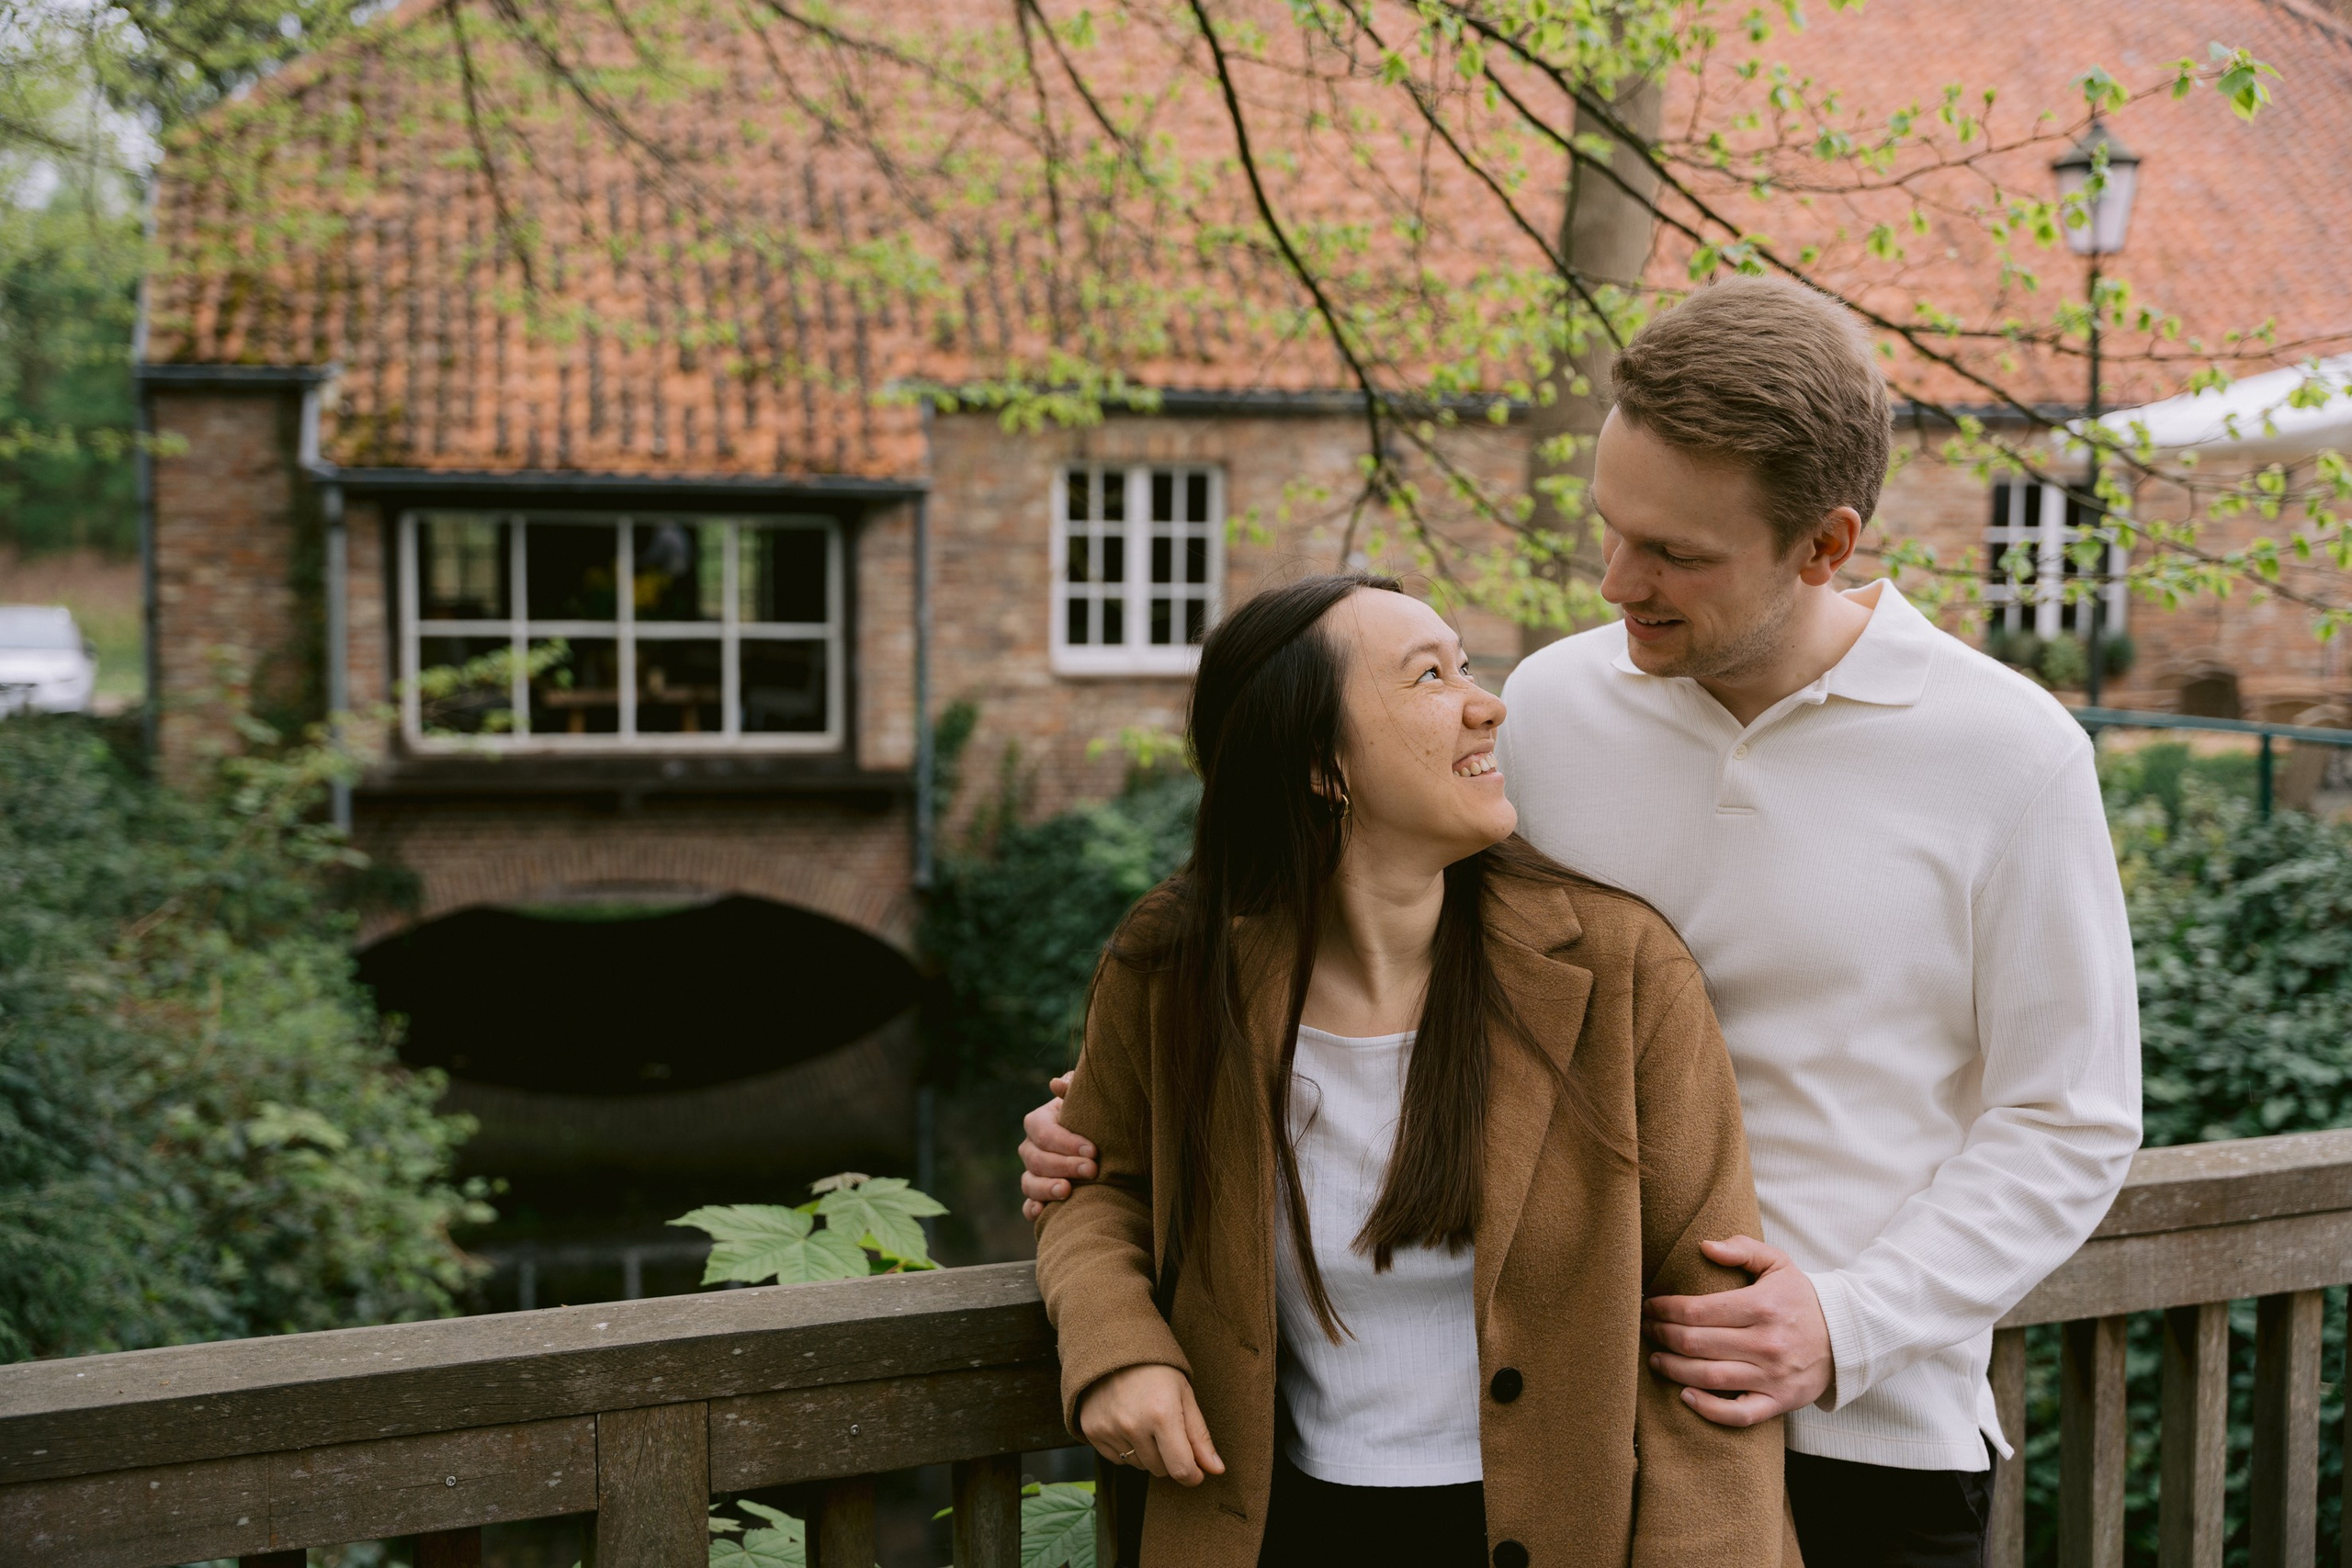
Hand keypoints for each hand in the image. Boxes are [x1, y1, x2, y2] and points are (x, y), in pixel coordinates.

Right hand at [1019, 1072, 1095, 1221]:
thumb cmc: (1094, 1119)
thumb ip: (1074, 1090)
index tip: (1093, 1151)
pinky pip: (1028, 1206)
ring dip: (1046, 1188)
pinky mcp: (1037, 1197)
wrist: (1103, 1148)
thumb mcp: (1087, 1102)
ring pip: (1029, 1183)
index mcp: (1039, 1122)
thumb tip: (1056, 1084)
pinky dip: (1032, 1209)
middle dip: (1064, 1165)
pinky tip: (1043, 1212)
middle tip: (1092, 1170)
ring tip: (1067, 1191)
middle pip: (1036, 1159)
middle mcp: (1030, 1149)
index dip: (1066, 1142)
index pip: (1044, 1132)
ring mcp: (1031, 1174)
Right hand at [1078, 1363, 1225, 1485]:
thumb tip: (1216, 1469)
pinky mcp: (1092, 1431)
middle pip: (1161, 1470)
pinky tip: (1127, 1424)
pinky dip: (1126, 1449)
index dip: (1194, 1475)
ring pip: (1139, 1465)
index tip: (1197, 1471)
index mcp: (1162, 1415)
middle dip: (1170, 1458)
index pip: (1181, 1469)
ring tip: (1145, 1422)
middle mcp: (1133, 1425)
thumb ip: (1200, 1437)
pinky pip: (1117, 1459)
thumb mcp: (1185, 1396)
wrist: (1114, 1347)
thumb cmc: (1156, 1370)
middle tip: (1167, 1430)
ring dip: (1147, 1453)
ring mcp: (1109, 1429)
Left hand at [1643, 1236, 1833, 1426]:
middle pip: (1696, 1344)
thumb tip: (1704, 1246)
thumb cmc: (1802, 1298)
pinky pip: (1739, 1414)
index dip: (1665, 1309)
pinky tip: (1686, 1396)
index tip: (1649, 1306)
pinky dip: (1709, 1410)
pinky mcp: (1779, 1401)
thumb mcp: (1778, 1263)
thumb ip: (1742, 1249)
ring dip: (1673, 1369)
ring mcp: (1772, 1376)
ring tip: (1655, 1358)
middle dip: (1662, 1336)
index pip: (1697, 1311)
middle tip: (1645, 1330)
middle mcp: (1766, 1343)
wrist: (1847, 1336)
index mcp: (1762, 1307)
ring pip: (1709, 1377)